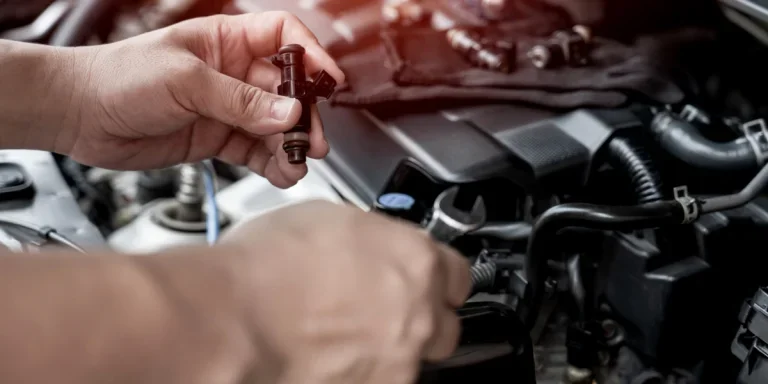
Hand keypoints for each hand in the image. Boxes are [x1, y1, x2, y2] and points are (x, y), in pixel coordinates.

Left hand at [62, 13, 344, 187]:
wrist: (79, 116)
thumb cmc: (119, 78)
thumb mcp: (184, 81)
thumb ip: (238, 100)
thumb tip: (286, 113)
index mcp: (227, 41)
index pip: (283, 37)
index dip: (310, 55)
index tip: (327, 80)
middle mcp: (233, 73)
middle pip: (286, 90)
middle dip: (303, 115)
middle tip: (311, 140)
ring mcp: (227, 108)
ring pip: (274, 126)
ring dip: (290, 146)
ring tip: (296, 163)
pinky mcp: (217, 138)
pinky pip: (256, 151)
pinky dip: (272, 164)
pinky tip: (281, 173)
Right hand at [207, 201, 470, 382]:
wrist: (234, 320)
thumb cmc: (266, 268)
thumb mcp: (328, 219)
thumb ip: (371, 237)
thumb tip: (370, 243)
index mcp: (415, 260)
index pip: (458, 275)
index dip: (438, 278)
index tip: (425, 282)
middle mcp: (418, 313)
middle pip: (443, 324)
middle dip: (420, 319)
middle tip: (379, 312)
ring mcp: (399, 361)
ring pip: (411, 360)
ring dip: (388, 350)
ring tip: (340, 338)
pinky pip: (381, 381)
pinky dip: (362, 373)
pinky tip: (328, 359)